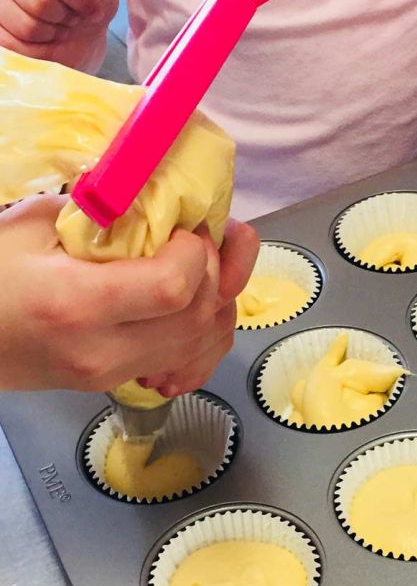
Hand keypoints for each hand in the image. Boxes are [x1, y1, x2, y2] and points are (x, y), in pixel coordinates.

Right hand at [0, 0, 117, 69]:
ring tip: (59, 23)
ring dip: (53, 33)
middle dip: (66, 16)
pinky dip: (39, 50)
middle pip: (40, 2)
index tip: (91, 2)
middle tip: (72, 14)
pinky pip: (16, 47)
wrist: (82, 28)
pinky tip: (44, 37)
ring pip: (27, 27)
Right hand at [0, 195, 257, 393]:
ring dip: (215, 302)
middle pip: (196, 318)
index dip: (195, 254)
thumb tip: (162, 202)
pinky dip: (204, 336)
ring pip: (200, 345)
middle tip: (197, 244)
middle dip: (213, 273)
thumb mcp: (32, 225)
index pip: (171, 287)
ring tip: (200, 269)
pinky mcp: (116, 383)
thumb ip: (100, 211)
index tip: (185, 229)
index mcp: (77, 304)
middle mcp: (102, 350)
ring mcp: (111, 375)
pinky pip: (185, 364)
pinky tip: (198, 309)